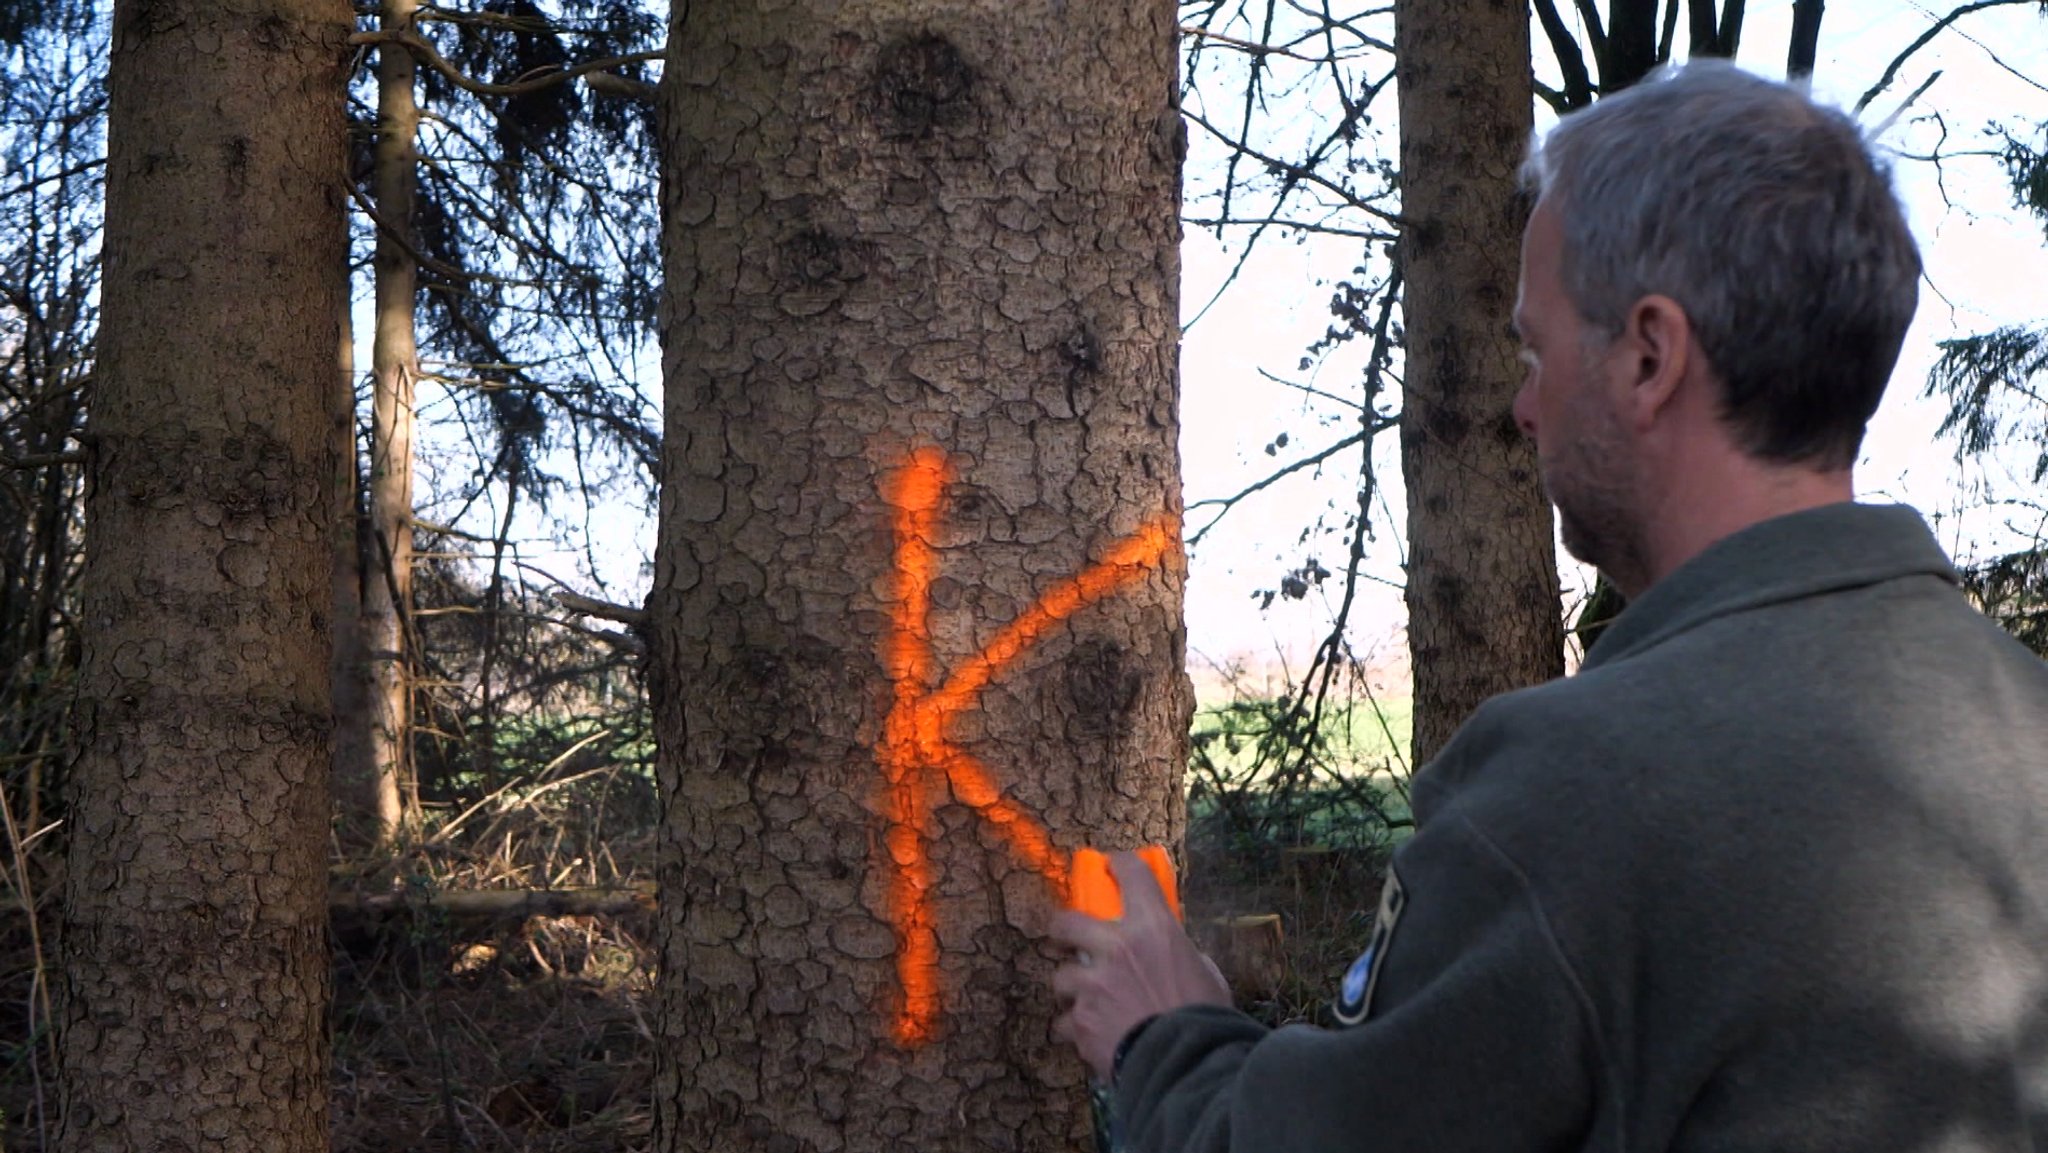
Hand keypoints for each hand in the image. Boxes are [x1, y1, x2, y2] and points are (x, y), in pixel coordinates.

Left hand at [1049, 851, 1231, 1079]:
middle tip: (1068, 939)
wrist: (1187, 1063)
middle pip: (1067, 921)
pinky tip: (1091, 1036)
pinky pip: (1064, 1022)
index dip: (1119, 865)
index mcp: (1153, 928)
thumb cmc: (1205, 1017)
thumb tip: (1168, 957)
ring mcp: (1092, 984)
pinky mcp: (1079, 1021)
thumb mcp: (1203, 972)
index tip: (1112, 866)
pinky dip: (1076, 1030)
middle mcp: (1115, 948)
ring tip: (1089, 1002)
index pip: (1131, 873)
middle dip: (1063, 931)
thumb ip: (1178, 956)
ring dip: (1073, 990)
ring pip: (1061, 976)